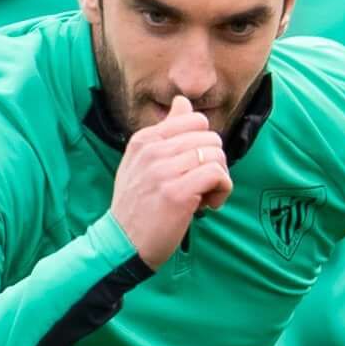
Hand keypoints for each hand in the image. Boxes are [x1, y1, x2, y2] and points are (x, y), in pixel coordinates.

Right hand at [111, 91, 232, 266]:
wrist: (123, 244)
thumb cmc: (137, 206)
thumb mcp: (141, 162)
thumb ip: (165, 132)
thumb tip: (183, 102)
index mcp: (145, 139)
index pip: (194, 120)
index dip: (204, 144)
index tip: (194, 167)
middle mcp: (153, 150)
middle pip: (210, 137)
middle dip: (215, 161)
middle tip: (202, 185)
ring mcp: (163, 170)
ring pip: (217, 154)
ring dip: (220, 179)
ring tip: (204, 197)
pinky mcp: (177, 193)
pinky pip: (218, 174)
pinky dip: (222, 190)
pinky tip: (208, 205)